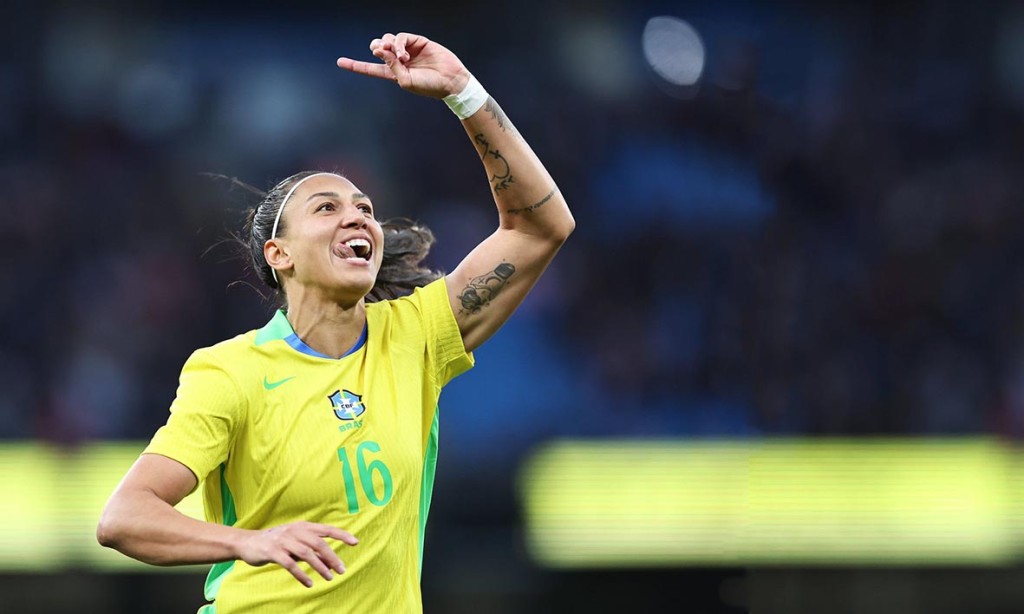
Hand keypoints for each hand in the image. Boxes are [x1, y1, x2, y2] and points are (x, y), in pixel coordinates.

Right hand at [236, 522, 357, 587]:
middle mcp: (295, 531)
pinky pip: (290, 564)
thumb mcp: (295, 541)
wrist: (248, 543)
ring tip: (329, 578)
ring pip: (306, 554)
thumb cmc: (276, 542)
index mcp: (303, 527)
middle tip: (342, 570)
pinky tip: (309, 583)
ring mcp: (283, 541)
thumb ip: (311, 548)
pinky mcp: (273, 552)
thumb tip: (330, 560)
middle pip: (318, 544)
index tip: (355, 542)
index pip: (326, 529)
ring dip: (320, 567)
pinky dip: (301, 574)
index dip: (342, 535)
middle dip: (332, 558)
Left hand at [337, 32, 470, 98]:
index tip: (340, 62)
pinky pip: (401, 37)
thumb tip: (381, 50)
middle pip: (377, 48)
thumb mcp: (405, 82)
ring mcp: (408, 50)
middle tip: (380, 51)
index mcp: (393, 73)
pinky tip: (404, 53)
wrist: (450, 81)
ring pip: (388, 39)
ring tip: (399, 56)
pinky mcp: (417, 41)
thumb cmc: (429, 86)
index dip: (355, 65)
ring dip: (389, 45)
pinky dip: (399, 43)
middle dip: (375, 47)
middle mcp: (398, 60)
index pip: (370, 68)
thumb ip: (391, 66)